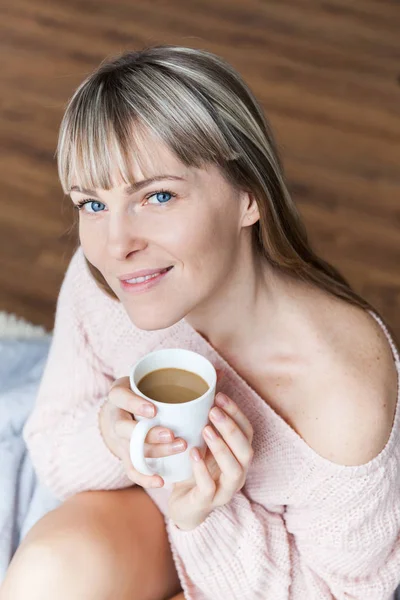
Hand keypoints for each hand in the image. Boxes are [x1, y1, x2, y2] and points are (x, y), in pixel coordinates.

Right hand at [99, 376, 186, 487]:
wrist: (124, 413)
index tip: (154, 410)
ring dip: (155, 451)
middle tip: (171, 434)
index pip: (120, 397)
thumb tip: (218, 373)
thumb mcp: (153, 381)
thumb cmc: (145, 394)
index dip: (134, 404)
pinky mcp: (125, 456)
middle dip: (148, 434)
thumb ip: (183, 378)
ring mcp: (119, 439)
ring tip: (179, 448)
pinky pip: (132, 470)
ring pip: (131, 450)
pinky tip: (162, 481)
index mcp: (120, 395)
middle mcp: (116, 418)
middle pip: (125, 429)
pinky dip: (145, 478)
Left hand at [167, 392, 253, 530]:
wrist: (184, 504)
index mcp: (239, 455)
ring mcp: (224, 490)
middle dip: (231, 429)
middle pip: (246, 451)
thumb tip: (215, 374)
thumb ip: (209, 414)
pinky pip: (209, 489)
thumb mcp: (202, 439)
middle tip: (212, 411)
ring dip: (221, 448)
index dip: (236, 414)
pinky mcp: (206, 503)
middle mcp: (238, 473)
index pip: (247, 432)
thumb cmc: (195, 466)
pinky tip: (192, 454)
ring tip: (205, 430)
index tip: (219, 396)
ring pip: (234, 470)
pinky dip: (201, 470)